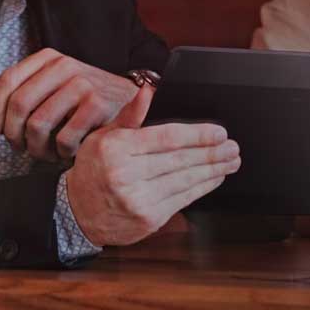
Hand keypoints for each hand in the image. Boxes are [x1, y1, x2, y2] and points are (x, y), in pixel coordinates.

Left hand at [0, 48, 140, 161]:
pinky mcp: (98, 105)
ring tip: (43, 154)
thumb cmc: (85, 100)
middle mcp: (64, 66)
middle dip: (13, 133)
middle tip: (20, 148)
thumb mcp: (50, 92)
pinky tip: (66, 153)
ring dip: (36, 148)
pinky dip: (61, 152)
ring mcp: (83, 84)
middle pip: (20, 104)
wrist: (131, 99)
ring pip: (39, 124)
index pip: (7, 81)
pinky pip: (64, 137)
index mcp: (48, 58)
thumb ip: (15, 105)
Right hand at [65, 86, 242, 247]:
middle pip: (181, 159)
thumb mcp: (104, 137)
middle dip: (212, 152)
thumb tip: (148, 91)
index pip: (166, 138)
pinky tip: (215, 177)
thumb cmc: (94, 170)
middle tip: (232, 146)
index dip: (198, 135)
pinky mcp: (149, 218)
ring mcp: (138, 199)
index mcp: (116, 149)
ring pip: (186, 180)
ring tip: (230, 160)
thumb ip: (130, 116)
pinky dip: (203, 187)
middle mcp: (126, 174)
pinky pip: (184, 199)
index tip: (219, 132)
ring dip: (214, 169)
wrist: (78, 212)